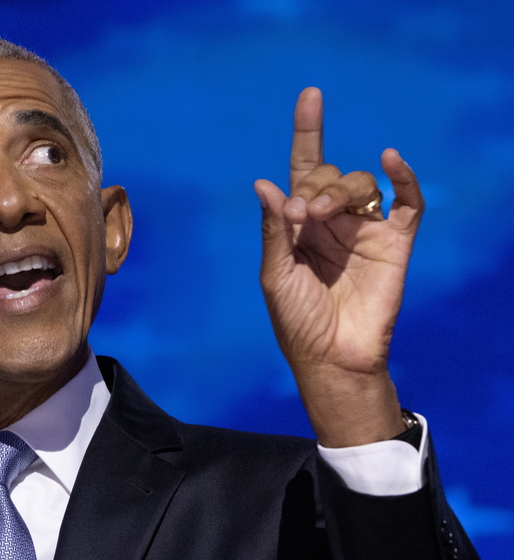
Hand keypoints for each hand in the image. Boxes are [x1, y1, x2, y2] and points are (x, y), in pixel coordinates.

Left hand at [254, 87, 422, 446]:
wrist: (332, 357)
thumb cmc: (297, 320)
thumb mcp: (275, 273)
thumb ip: (275, 229)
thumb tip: (264, 183)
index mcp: (300, 224)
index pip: (303, 169)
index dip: (307, 132)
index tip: (311, 96)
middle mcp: (332, 220)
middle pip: (328, 175)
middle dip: (313, 186)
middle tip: (302, 216)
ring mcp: (365, 229)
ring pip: (360, 183)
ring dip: (338, 190)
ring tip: (320, 215)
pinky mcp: (395, 242)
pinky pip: (407, 202)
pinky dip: (403, 178)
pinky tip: (390, 159)